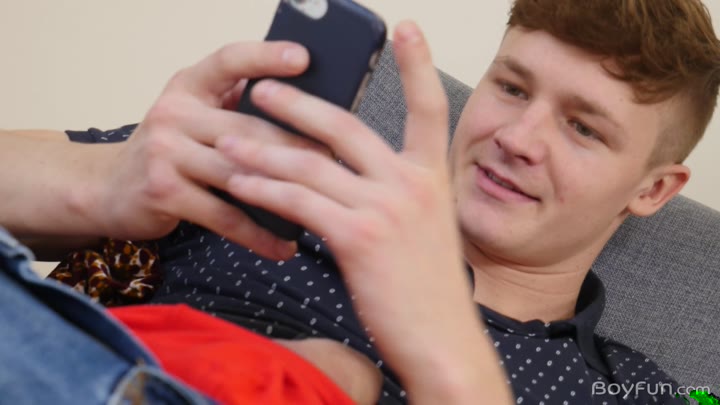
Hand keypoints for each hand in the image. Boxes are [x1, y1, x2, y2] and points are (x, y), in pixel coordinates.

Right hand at [89, 41, 326, 259]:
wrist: (107, 188)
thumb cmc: (169, 151)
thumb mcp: (195, 116)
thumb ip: (235, 109)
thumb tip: (307, 111)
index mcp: (190, 85)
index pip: (230, 60)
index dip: (266, 56)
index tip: (303, 57)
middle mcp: (174, 111)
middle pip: (248, 127)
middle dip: (297, 146)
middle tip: (338, 161)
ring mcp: (165, 151)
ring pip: (240, 172)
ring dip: (284, 193)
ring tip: (321, 207)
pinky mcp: (163, 191)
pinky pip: (224, 215)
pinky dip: (257, 234)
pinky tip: (283, 246)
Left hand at [216, 22, 512, 403]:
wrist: (442, 338)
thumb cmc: (428, 289)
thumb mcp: (425, 229)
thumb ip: (392, 194)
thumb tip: (342, 175)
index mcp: (431, 177)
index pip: (431, 108)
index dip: (419, 65)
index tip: (409, 28)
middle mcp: (411, 183)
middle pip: (346, 126)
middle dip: (298, 105)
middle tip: (262, 89)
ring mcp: (386, 208)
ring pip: (311, 164)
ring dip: (264, 150)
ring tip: (230, 139)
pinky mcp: (357, 237)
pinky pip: (298, 202)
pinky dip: (263, 190)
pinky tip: (240, 183)